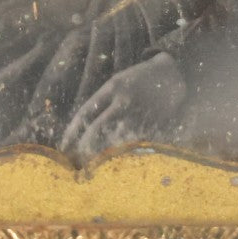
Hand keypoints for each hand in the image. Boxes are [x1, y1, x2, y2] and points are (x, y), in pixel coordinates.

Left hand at [60, 52, 185, 163]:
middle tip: (78, 159)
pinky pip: (135, 145)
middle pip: (98, 129)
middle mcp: (124, 101)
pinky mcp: (153, 126)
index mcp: (113, 87)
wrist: (173, 75)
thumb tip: (84, 127)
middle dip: (85, 146)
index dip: (73, 131)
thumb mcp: (119, 83)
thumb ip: (104, 102)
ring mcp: (139, 114)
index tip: (64, 145)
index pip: (86, 112)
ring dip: (104, 153)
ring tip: (96, 163)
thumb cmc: (140, 80)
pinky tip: (122, 157)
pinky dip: (126, 152)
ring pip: (115, 140)